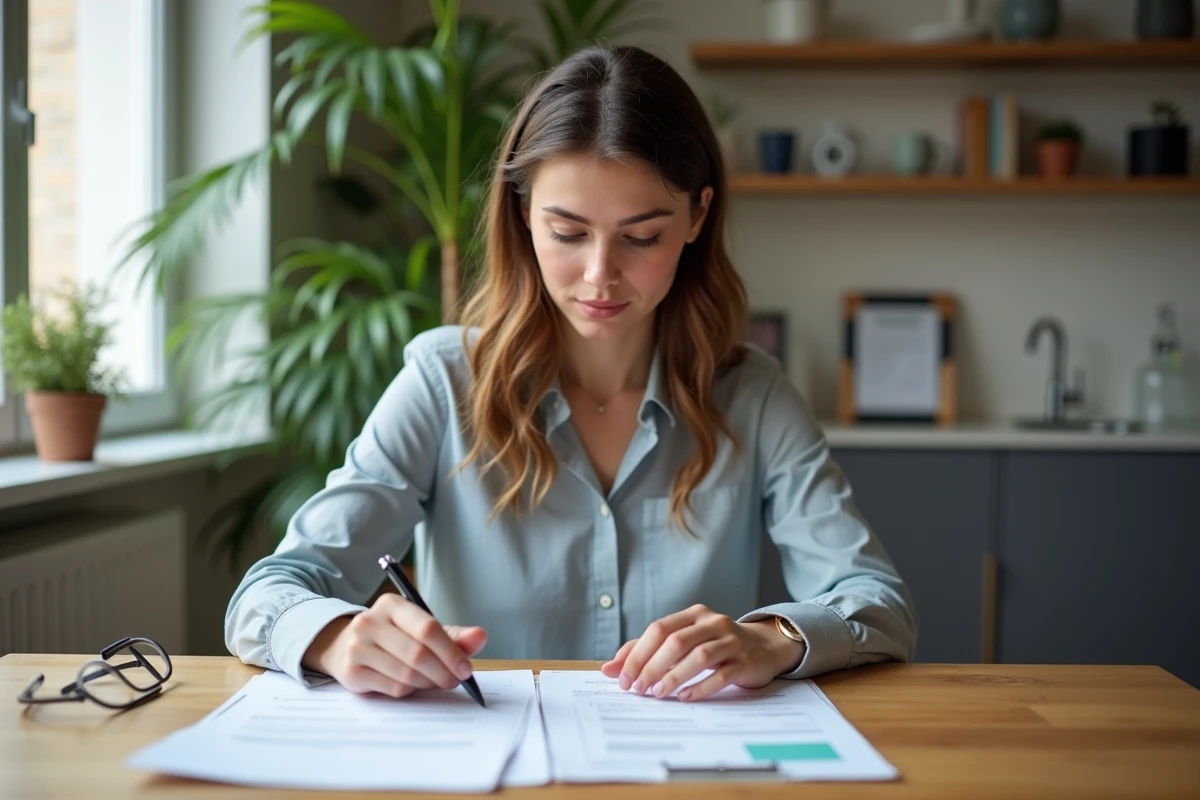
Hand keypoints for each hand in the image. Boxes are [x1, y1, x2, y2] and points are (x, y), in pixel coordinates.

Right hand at [302, 593, 486, 697]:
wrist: (344, 645)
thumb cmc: (393, 636)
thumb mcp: (420, 628)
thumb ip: (453, 634)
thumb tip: (481, 637)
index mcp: (391, 604)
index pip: (427, 628)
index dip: (451, 651)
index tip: (466, 668)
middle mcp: (370, 622)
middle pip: (418, 654)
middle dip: (443, 672)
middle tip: (455, 681)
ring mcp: (357, 647)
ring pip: (407, 675)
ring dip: (429, 684)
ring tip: (436, 682)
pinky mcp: (351, 671)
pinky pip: (393, 688)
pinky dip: (410, 690)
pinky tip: (412, 684)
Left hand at [600, 604, 804, 702]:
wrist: (765, 648)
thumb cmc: (716, 646)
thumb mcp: (684, 642)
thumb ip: (647, 652)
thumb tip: (609, 669)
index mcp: (693, 615)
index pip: (658, 629)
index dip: (637, 654)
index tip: (622, 678)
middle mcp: (712, 622)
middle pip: (675, 641)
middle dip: (651, 666)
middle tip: (638, 689)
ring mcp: (731, 640)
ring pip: (699, 656)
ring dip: (674, 676)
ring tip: (658, 693)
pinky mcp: (745, 661)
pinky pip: (722, 674)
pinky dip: (701, 686)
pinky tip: (686, 697)